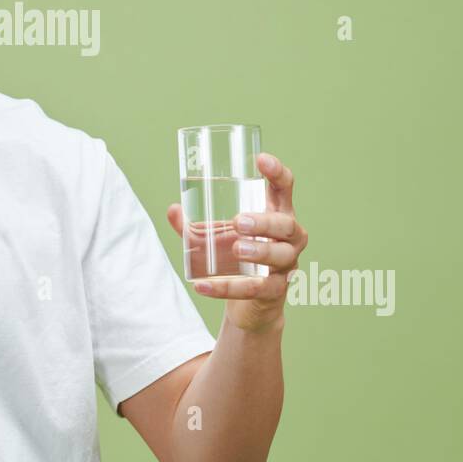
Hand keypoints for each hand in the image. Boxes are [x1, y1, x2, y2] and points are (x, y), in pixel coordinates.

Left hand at [166, 151, 306, 333]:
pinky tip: (204, 285)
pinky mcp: (276, 292)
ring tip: (237, 249)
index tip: (261, 159)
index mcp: (277, 214)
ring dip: (258, 252)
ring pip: (280, 257)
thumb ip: (195, 226)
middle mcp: (289, 238)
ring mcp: (286, 265)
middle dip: (264, 222)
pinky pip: (256, 289)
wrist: (253, 302)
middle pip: (286, 225)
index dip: (277, 173)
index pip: (284, 189)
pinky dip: (228, 288)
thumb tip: (173, 209)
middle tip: (238, 221)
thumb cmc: (239, 257)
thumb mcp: (219, 237)